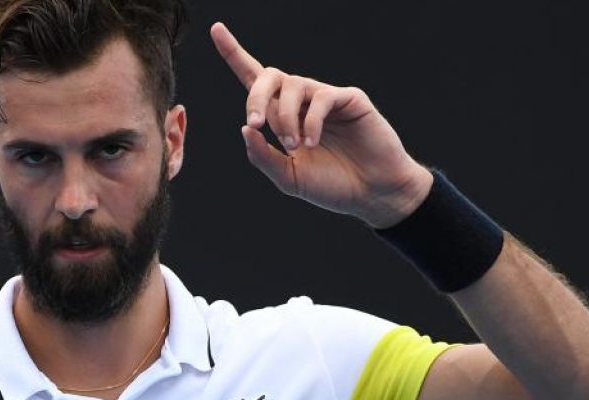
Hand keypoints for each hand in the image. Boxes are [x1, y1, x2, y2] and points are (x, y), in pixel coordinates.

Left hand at [210, 22, 432, 227]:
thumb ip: (263, 157)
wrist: (372, 194)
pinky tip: (312, 142)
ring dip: (286, 117)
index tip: (216, 29)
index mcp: (284, 117)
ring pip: (293, 85)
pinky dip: (310, 121)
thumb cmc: (333, 186)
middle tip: (256, 124)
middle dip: (254, 97)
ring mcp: (325, 98)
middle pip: (269, 76)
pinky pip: (321, 97)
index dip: (234, 54)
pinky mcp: (349, 98)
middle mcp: (302, 101)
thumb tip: (245, 129)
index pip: (255, 80)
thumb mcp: (289, 178)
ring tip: (297, 147)